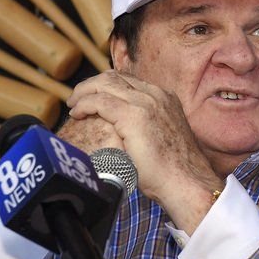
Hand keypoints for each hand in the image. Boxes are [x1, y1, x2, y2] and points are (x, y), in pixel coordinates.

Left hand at [66, 71, 223, 232]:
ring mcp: (145, 102)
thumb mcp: (161, 138)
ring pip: (104, 84)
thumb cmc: (173, 171)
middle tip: (77, 99)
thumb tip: (128, 134)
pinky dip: (84, 104)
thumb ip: (146, 127)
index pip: (129, 81)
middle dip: (92, 85)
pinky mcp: (132, 115)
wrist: (186, 181)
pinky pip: (99, 101)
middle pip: (115, 77)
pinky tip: (76, 113)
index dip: (107, 86)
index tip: (93, 97)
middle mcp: (156, 95)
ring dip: (84, 92)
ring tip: (73, 105)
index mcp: (165, 98)